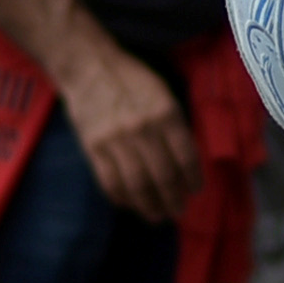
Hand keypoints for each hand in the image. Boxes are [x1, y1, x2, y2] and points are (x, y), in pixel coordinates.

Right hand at [62, 43, 199, 224]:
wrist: (88, 66)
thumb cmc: (131, 79)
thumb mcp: (162, 93)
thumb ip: (174, 125)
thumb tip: (184, 162)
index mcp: (166, 114)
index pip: (186, 157)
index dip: (192, 179)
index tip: (194, 191)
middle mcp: (143, 129)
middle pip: (163, 176)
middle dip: (173, 199)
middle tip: (177, 210)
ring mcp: (116, 140)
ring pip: (137, 185)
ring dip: (149, 206)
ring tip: (156, 216)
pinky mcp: (93, 147)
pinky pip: (109, 181)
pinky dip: (121, 198)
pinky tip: (128, 204)